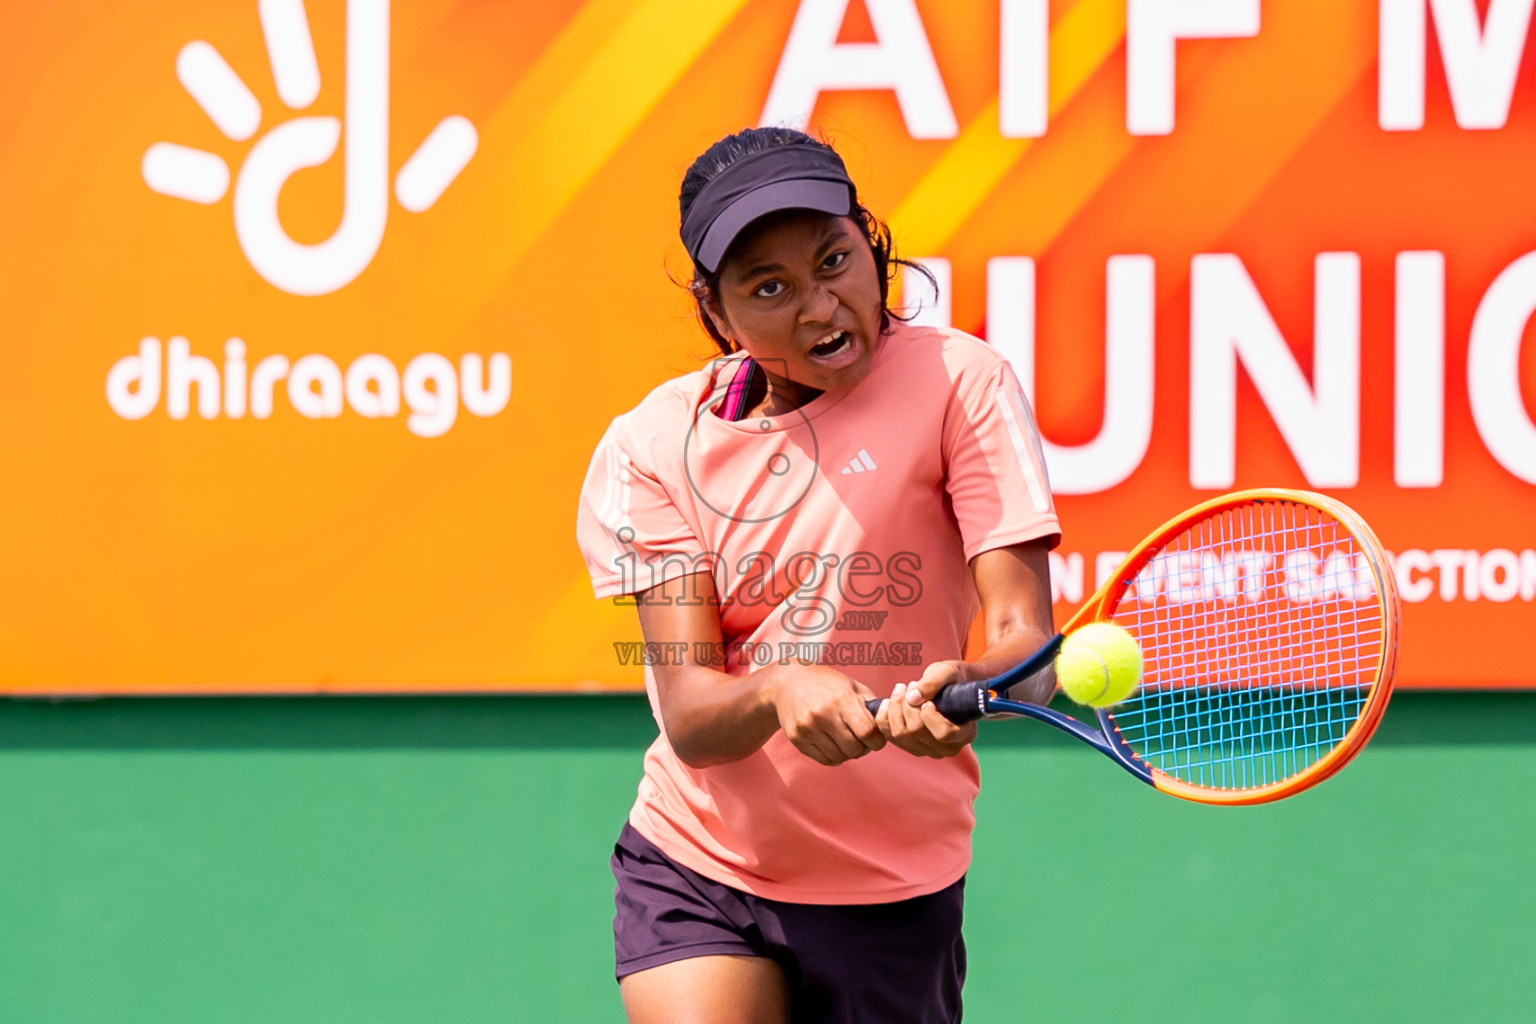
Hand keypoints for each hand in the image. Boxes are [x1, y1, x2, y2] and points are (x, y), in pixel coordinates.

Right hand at [770, 664, 885, 765]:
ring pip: (840, 757)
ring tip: (847, 741)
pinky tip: (833, 744)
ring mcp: (808, 728)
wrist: (787, 683)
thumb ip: (871, 706)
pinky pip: (824, 759)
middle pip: (855, 749)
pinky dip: (833, 756)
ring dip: (848, 753)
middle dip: (864, 748)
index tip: (877, 738)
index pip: (868, 732)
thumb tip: (889, 725)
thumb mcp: (851, 686)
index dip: (877, 740)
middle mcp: (824, 714)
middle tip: (863, 741)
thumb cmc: (826, 683)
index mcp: (842, 699)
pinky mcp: (797, 738)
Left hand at [876, 660, 977, 758]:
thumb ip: (932, 683)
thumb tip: (912, 697)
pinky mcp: (912, 747)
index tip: (928, 699)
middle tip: (911, 684)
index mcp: (965, 733)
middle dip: (907, 704)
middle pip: (917, 732)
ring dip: (894, 709)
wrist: (947, 686)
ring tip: (901, 689)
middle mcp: (948, 747)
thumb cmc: (951, 679)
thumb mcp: (946, 673)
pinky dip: (884, 718)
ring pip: (901, 735)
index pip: (944, 733)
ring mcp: (929, 750)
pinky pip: (890, 737)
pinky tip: (888, 701)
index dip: (930, 715)